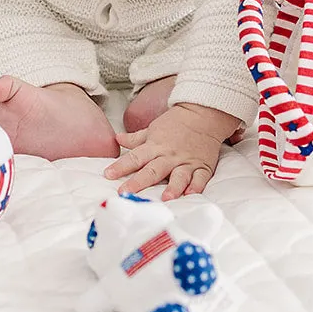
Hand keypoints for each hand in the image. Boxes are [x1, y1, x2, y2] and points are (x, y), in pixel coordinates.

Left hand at [103, 103, 240, 199]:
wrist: (204, 113)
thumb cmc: (176, 122)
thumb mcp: (153, 128)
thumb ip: (136, 139)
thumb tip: (117, 139)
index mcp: (155, 146)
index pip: (135, 157)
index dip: (121, 166)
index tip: (108, 174)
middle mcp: (169, 156)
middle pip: (153, 170)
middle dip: (138, 182)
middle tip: (126, 192)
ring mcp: (187, 162)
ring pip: (179, 176)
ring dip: (172, 187)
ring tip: (166, 198)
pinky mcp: (203, 166)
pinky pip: (200, 178)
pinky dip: (196, 186)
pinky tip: (191, 194)